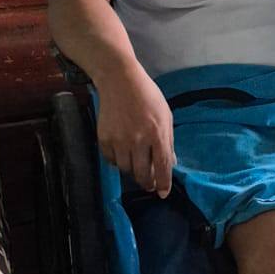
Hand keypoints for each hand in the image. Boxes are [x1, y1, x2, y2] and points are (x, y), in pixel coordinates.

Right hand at [95, 62, 175, 197]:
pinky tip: (123, 154)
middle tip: (149, 185)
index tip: (163, 193)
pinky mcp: (104, 138)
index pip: (162, 166)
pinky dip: (118, 161)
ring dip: (133, 171)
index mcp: (158, 133)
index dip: (163, 183)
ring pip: (126, 169)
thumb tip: (170, 163)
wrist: (119, 80)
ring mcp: (119, 140)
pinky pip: (111, 160)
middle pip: (142, 173)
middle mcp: (139, 139)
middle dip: (148, 183)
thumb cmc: (147, 96)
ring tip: (136, 165)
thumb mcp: (165, 115)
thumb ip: (168, 140)